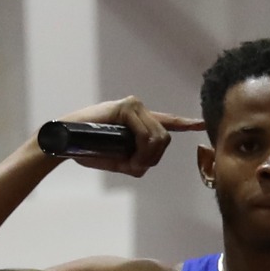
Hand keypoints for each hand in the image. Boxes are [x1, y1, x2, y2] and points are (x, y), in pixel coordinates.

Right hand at [55, 95, 201, 177]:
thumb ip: (138, 161)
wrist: (67, 143)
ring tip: (127, 160)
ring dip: (146, 156)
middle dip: (153, 158)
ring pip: (158, 138)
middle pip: (165, 139)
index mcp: (139, 122)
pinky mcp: (127, 107)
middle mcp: (140, 110)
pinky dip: (139, 148)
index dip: (186, 123)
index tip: (202, 123)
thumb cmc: (89, 151)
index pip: (167, 122)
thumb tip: (147, 162)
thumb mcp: (120, 161)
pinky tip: (125, 151)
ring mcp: (134, 106)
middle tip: (133, 165)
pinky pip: (145, 134)